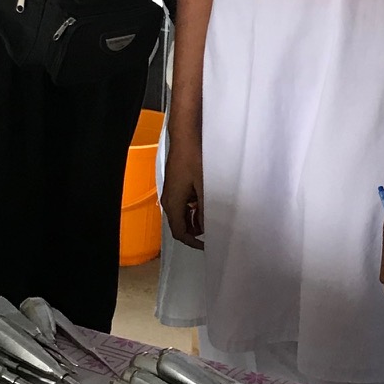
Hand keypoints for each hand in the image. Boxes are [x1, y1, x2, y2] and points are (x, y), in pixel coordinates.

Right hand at [162, 133, 205, 248]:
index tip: (207, 245)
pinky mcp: (177, 186)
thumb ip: (205, 207)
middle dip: (196, 230)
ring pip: (183, 215)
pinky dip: (195, 207)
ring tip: (214, 215)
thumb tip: (208, 225)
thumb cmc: (193, 158)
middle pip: (180, 225)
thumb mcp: (204, 185)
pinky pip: (184, 204)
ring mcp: (172, 193)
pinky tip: (208, 201)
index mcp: (173, 203)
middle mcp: (169, 200)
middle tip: (215, 229)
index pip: (179, 232)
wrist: (185, 138)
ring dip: (196, 218)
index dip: (193, 242)